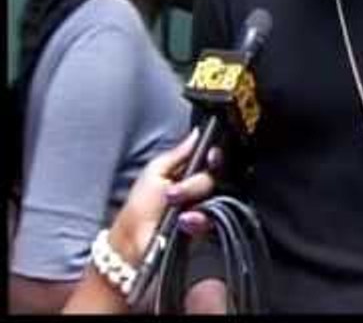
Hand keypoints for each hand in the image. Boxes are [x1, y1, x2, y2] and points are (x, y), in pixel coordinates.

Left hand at [108, 128, 218, 265]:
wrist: (134, 241)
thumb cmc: (140, 206)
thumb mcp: (155, 171)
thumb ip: (178, 152)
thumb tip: (198, 132)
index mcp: (189, 171)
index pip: (211, 159)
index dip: (214, 156)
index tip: (211, 156)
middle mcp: (200, 188)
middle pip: (214, 176)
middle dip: (195, 183)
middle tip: (175, 192)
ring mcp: (205, 208)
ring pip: (217, 195)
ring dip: (193, 198)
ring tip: (174, 206)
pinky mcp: (207, 228)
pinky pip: (214, 217)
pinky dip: (198, 218)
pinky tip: (184, 220)